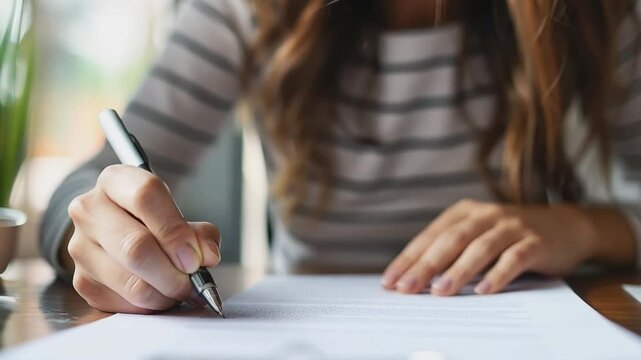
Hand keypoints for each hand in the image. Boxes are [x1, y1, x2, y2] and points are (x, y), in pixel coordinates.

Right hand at [67, 165, 220, 313]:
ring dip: (165, 293)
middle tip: (192, 282)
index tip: (195, 258)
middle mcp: (89, 209)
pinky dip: (150, 305)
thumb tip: (207, 257)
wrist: (119, 232)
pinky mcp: (81, 280)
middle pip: (135, 247)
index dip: (174, 231)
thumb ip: (200, 233)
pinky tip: (159, 293)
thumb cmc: (154, 221)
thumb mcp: (180, 215)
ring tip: (179, 288)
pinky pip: (124, 303)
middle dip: (173, 273)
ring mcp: (80, 246)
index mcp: (115, 181)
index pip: (145, 197)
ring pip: (131, 282)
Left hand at [382, 199, 597, 295]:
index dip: (409, 258)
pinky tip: (483, 291)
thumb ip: (451, 251)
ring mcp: (512, 226)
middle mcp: (486, 214)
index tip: (390, 281)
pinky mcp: (535, 242)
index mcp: (465, 211)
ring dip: (458, 271)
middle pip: (451, 240)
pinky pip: (514, 259)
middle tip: (407, 288)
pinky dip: (497, 275)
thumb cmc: (509, 237)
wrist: (565, 226)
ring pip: (480, 248)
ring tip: (440, 292)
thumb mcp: (478, 236)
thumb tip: (415, 280)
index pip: (431, 236)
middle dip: (426, 265)